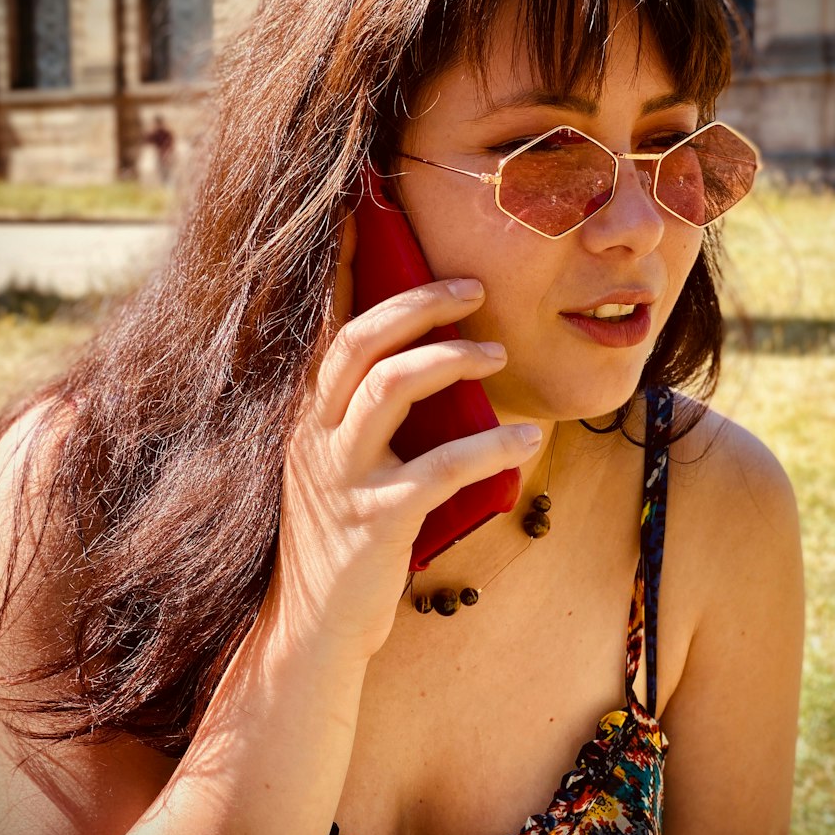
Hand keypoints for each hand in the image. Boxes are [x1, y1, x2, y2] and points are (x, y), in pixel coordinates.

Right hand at [268, 214, 542, 661]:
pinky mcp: (374, 522)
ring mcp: (337, 478)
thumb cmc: (345, 537)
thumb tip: (436, 363)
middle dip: (416, 302)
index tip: (362, 205)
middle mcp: (312, 435)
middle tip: (472, 288)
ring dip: (450, 360)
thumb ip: (372, 415)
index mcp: (306, 414)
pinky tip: (528, 437)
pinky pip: (440, 468)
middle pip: (358, 341)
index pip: (322, 323)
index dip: (341, 263)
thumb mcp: (347, 466)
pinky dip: (490, 446)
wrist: (316, 629)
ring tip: (499, 354)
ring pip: (388, 388)